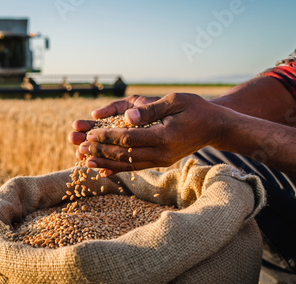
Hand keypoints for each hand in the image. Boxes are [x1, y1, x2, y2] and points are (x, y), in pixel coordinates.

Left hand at [68, 93, 227, 173]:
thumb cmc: (195, 108)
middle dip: (101, 150)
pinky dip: (118, 169)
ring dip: (106, 162)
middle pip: (125, 155)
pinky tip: (103, 170)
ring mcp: (162, 160)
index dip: (107, 136)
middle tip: (80, 147)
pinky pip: (136, 168)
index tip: (89, 133)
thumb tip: (128, 116)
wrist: (215, 127)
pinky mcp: (160, 162)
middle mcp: (162, 153)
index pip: (128, 139)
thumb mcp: (175, 101)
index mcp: (164, 136)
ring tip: (85, 161)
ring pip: (128, 165)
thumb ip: (151, 109)